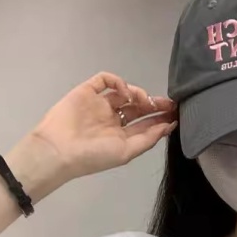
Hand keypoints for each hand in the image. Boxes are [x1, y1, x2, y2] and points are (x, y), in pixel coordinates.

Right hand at [8, 72, 177, 193]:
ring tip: (142, 101)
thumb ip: (148, 139)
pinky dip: (117, 81)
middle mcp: (112, 120)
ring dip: (137, 93)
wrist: (60, 149)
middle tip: (168, 103)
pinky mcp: (87, 91)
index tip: (176, 114)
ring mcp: (99, 104)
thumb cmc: (94, 156)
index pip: (145, 124)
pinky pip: (105, 80)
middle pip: (138, 108)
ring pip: (124, 92)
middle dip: (154, 105)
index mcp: (121, 137)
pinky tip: (124, 91)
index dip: (160, 119)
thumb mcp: (126, 152)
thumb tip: (168, 126)